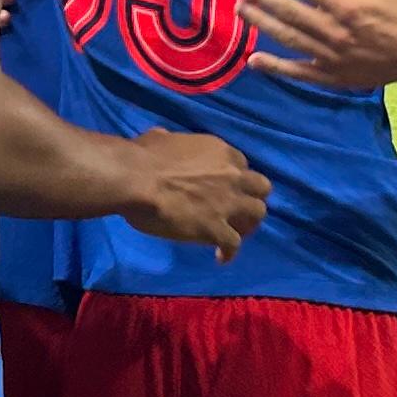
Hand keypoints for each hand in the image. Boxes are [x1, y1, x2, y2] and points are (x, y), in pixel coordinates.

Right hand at [117, 129, 269, 259]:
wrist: (135, 179)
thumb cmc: (142, 157)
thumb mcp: (159, 139)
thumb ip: (168, 141)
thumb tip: (160, 139)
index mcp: (219, 151)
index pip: (241, 164)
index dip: (234, 178)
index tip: (223, 187)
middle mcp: (231, 174)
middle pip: (260, 187)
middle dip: (251, 198)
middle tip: (237, 209)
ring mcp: (227, 202)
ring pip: (257, 213)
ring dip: (248, 223)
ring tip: (234, 233)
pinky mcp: (216, 228)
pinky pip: (233, 244)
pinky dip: (228, 251)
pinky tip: (220, 257)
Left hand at [241, 0, 396, 92]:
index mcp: (345, 4)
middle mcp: (333, 31)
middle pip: (288, 11)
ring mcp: (331, 56)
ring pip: (288, 38)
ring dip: (262, 24)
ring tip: (241, 10)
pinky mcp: (332, 76)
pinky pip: (299, 72)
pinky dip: (276, 68)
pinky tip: (254, 60)